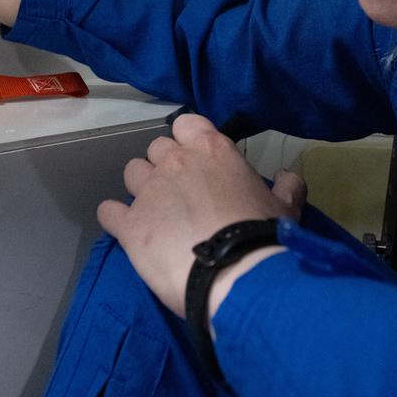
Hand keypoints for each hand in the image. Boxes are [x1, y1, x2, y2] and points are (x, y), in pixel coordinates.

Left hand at [97, 114, 306, 318]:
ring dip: (141, 187)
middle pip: (157, 148)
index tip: (196, 159)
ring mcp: (148, 190)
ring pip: (131, 172)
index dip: (187, 139)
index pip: (186, 122)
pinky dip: (115, 217)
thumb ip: (287, 186)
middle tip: (180, 193)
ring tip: (156, 212)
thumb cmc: (262, 236)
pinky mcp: (129, 223)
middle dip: (165, 166)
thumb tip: (287, 177)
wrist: (235, 274)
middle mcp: (175, 161)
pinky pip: (108, 210)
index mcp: (211, 149)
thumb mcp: (286, 207)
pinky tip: (126, 229)